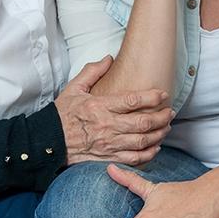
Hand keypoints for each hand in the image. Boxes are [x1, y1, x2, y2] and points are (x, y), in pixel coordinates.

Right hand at [55, 56, 174, 165]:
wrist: (48, 143)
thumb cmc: (61, 115)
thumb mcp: (73, 88)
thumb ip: (92, 72)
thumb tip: (109, 58)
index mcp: (99, 106)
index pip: (132, 101)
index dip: (151, 97)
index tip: (163, 94)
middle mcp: (106, 126)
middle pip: (143, 123)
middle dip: (162, 117)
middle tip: (170, 112)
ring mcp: (108, 144)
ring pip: (142, 141)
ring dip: (159, 134)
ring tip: (166, 127)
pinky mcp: (108, 158)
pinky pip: (134, 159)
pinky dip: (149, 154)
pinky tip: (155, 147)